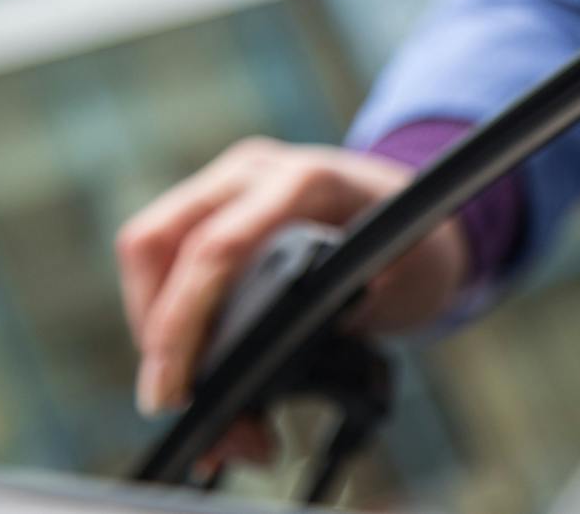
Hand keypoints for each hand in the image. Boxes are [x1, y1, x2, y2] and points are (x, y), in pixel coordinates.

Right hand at [115, 138, 468, 463]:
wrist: (429, 210)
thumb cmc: (419, 249)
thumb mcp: (403, 285)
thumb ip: (341, 318)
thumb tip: (265, 375)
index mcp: (305, 182)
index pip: (215, 247)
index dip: (181, 324)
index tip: (176, 392)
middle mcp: (255, 172)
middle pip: (154, 243)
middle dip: (156, 335)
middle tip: (183, 406)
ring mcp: (230, 182)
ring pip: (150, 252)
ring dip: (158, 332)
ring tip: (198, 400)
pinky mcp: (216, 205)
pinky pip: (166, 257)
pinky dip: (170, 317)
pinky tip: (193, 366)